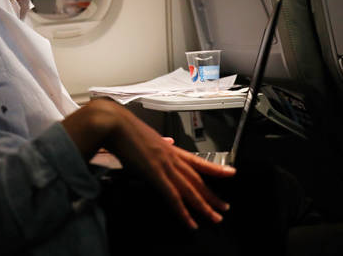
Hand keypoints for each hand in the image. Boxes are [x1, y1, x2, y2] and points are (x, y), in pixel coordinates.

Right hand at [62, 99, 234, 228]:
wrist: (112, 122)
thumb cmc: (123, 127)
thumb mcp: (145, 134)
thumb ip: (159, 141)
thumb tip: (169, 141)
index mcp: (168, 147)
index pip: (197, 160)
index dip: (215, 168)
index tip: (230, 173)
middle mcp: (171, 155)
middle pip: (197, 179)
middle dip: (211, 195)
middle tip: (224, 207)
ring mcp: (164, 164)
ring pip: (189, 190)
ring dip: (203, 206)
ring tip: (214, 217)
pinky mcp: (155, 173)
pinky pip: (173, 196)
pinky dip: (182, 211)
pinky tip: (189, 221)